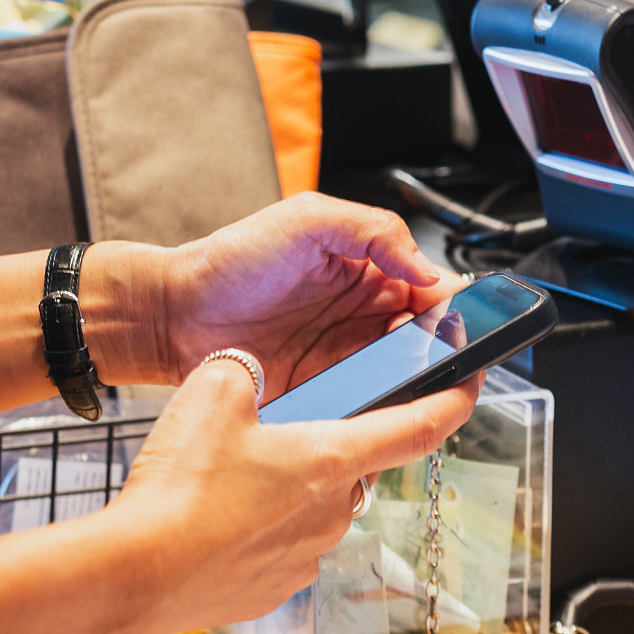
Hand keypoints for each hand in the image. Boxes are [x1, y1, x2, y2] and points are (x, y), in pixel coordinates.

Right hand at [97, 354, 478, 633]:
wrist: (139, 575)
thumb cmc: (181, 488)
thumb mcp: (213, 392)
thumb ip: (247, 371)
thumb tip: (250, 375)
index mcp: (332, 458)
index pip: (419, 427)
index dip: (454, 399)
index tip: (472, 383)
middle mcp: (333, 512)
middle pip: (352, 466)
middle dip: (323, 444)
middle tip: (276, 429)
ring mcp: (305, 557)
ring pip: (312, 508)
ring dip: (286, 489)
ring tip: (226, 477)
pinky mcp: (272, 588)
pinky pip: (278, 546)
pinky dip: (256, 530)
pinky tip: (212, 519)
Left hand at [148, 193, 456, 395]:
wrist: (175, 315)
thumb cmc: (231, 262)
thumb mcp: (308, 219)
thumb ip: (375, 231)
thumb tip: (429, 269)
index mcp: (371, 271)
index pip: (434, 289)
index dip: (455, 307)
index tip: (458, 321)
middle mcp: (365, 317)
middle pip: (430, 341)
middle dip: (442, 351)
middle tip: (433, 356)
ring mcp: (348, 360)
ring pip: (407, 379)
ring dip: (418, 386)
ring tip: (411, 385)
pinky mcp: (327, 395)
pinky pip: (367, 409)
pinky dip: (383, 414)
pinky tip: (383, 412)